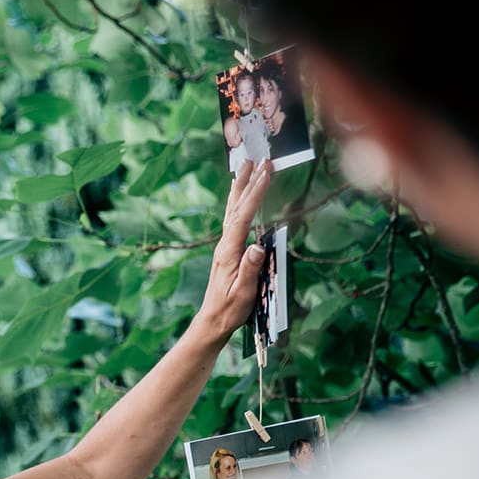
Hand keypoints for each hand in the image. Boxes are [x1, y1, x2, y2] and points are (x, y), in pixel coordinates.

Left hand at [195, 157, 274, 342]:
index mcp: (229, 251)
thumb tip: (257, 246)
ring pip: (232, 210)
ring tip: (246, 166)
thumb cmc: (229, 310)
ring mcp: (224, 246)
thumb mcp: (243, 293)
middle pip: (236, 206)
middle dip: (248, 181)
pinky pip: (233, 219)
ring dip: (240, 187)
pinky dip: (237, 202)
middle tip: (257, 158)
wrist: (212, 321)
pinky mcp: (227, 250)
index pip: (244, 216)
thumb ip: (250, 269)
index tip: (266, 172)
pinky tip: (239, 196)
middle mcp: (224, 244)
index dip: (256, 193)